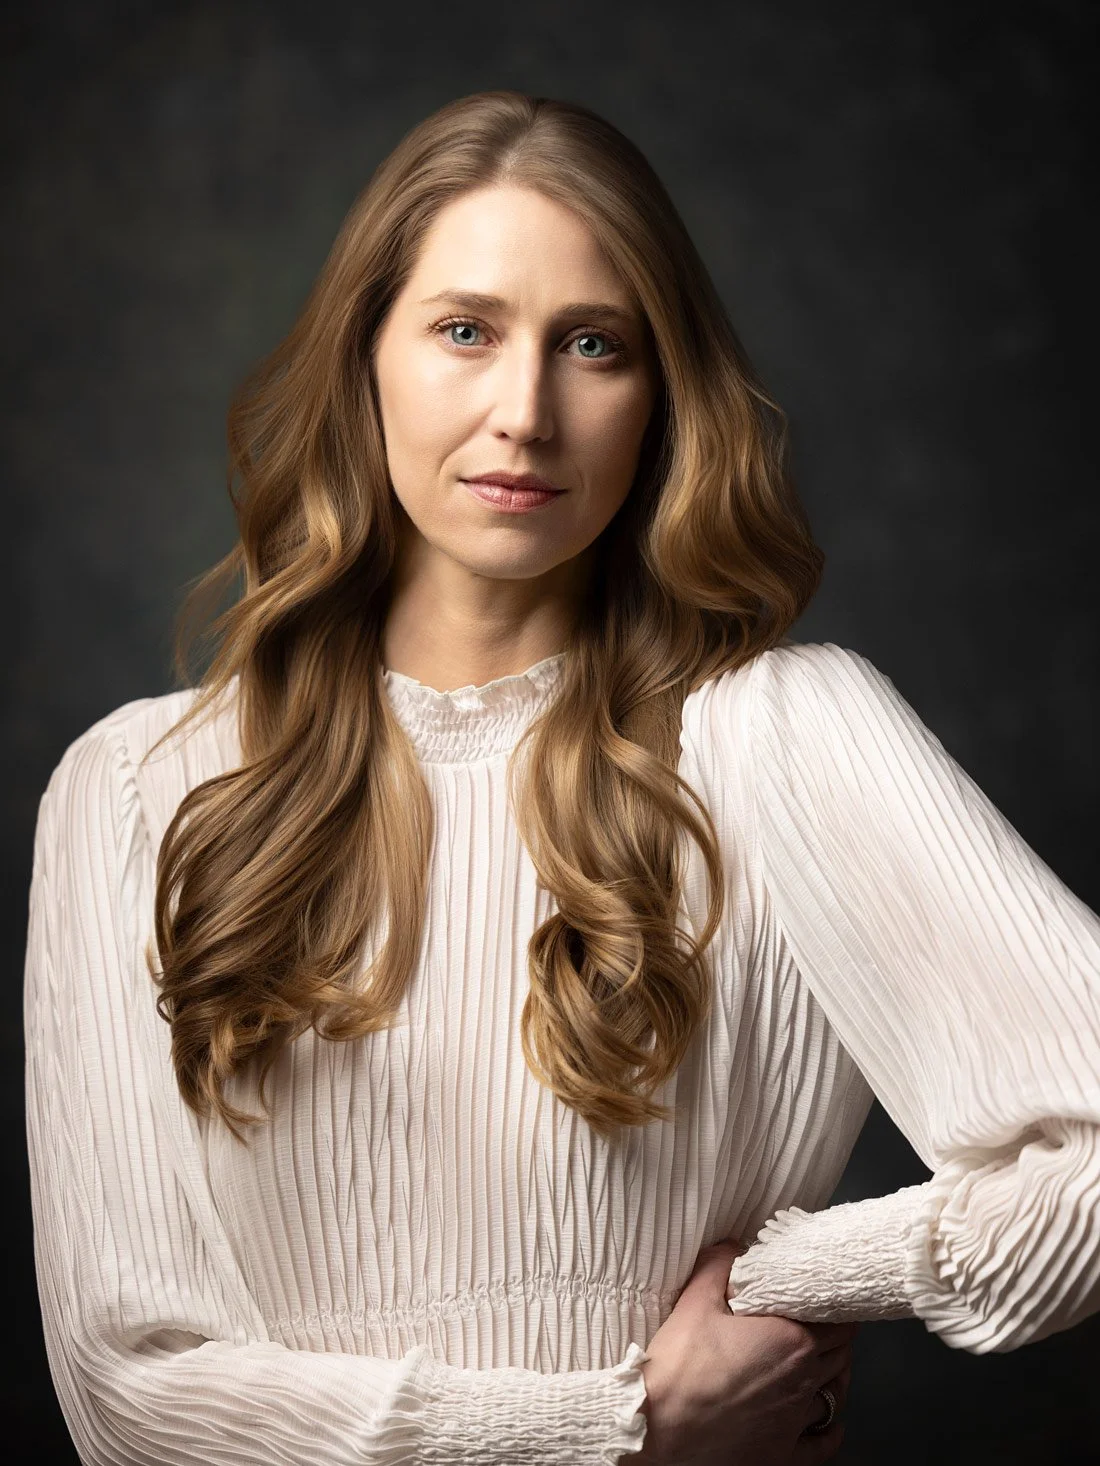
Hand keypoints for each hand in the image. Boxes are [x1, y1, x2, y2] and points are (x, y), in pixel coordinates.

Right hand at [624, 1236, 855, 1463]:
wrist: (658, 1429)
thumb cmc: (679, 1369)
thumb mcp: (695, 1302)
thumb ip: (720, 1264)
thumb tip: (735, 1246)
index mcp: (790, 1341)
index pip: (838, 1319)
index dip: (835, 1306)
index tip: (825, 1298)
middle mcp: (803, 1381)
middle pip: (841, 1353)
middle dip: (835, 1336)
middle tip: (821, 1323)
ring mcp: (796, 1423)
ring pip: (836, 1394)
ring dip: (835, 1376)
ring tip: (825, 1364)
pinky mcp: (784, 1456)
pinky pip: (822, 1443)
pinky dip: (829, 1430)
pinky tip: (827, 1422)